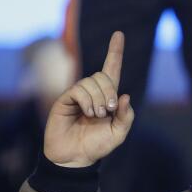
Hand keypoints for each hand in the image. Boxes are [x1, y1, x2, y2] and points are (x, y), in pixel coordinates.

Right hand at [43, 31, 134, 167]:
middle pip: (104, 76)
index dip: (115, 52)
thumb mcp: (119, 133)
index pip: (111, 70)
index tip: (119, 34)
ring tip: (96, 116)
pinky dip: (87, 101)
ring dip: (99, 100)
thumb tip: (125, 95)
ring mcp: (77, 94)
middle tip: (109, 111)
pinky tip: (87, 114)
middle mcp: (92, 92)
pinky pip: (79, 90)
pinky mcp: (65, 98)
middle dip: (110, 92)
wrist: (75, 157)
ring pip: (92, 82)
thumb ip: (126, 116)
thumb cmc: (96, 145)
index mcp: (107, 97)